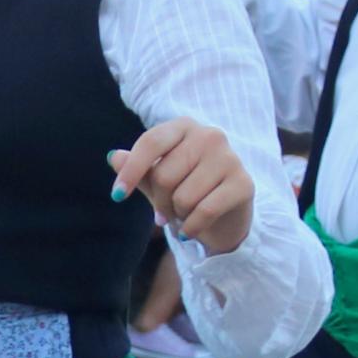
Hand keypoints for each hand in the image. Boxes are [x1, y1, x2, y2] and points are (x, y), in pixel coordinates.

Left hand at [107, 118, 252, 251]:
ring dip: (178, 214)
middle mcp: (209, 135)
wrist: (225, 216)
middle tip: (167, 210)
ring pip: (183, 197)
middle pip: (164, 176)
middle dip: (160, 202)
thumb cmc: (186, 191)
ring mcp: (230, 158)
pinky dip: (191, 228)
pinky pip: (204, 211)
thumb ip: (136, 168)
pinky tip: (190, 231)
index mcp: (183, 127)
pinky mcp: (243, 184)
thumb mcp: (156, 180)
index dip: (131, 171)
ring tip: (186, 213)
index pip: (150, 143)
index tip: (117, 196)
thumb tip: (113, 157)